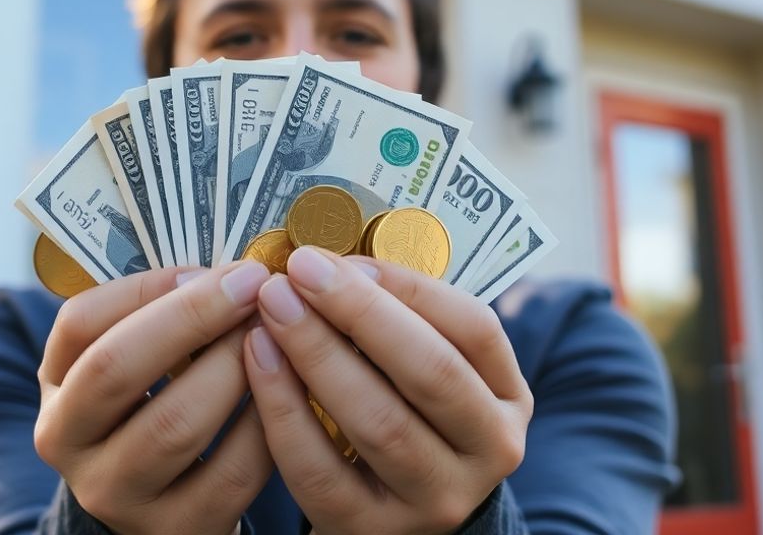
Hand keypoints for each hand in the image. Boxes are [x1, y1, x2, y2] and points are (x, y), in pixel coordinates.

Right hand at [35, 261, 274, 534]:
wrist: (170, 502)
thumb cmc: (162, 404)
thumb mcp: (137, 361)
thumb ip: (163, 314)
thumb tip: (232, 271)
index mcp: (56, 385)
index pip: (80, 323)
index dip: (148, 287)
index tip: (212, 266)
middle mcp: (68, 443)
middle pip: (117, 369)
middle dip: (192, 317)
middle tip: (253, 285)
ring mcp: (116, 494)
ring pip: (175, 423)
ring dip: (234, 367)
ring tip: (275, 333)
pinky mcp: (175, 529)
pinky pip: (230, 471)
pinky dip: (266, 422)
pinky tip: (290, 389)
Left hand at [243, 248, 532, 534]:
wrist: (389, 516)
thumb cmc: (400, 414)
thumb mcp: (423, 371)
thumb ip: (396, 320)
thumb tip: (330, 258)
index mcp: (506, 398)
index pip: (475, 330)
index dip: (410, 286)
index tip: (345, 256)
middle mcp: (488, 451)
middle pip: (430, 373)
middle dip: (360, 312)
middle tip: (300, 270)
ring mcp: (435, 500)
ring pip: (379, 422)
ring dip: (318, 354)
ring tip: (272, 308)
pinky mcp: (372, 532)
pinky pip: (320, 470)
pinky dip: (283, 410)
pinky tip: (256, 360)